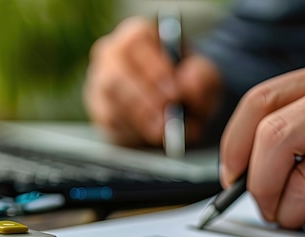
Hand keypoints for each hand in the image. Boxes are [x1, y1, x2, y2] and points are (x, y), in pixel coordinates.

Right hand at [83, 17, 222, 146]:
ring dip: (139, 117)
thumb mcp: (205, 77)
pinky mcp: (100, 109)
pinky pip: (109, 119)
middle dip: (144, 98)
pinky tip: (151, 134)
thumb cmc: (189, 84)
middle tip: (167, 117)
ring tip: (163, 130)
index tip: (175, 92)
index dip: (155, 68)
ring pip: (111, 99)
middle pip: (117, 73)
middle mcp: (112, 53)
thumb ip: (201, 77)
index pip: (137, 41)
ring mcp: (100, 81)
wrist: (180, 108)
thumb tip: (186, 85)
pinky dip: (131, 129)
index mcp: (139, 34)